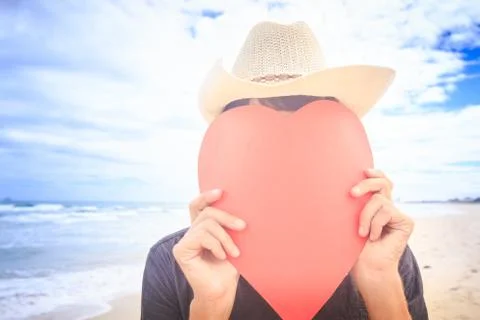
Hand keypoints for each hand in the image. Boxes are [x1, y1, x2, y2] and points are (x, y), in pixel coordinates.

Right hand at [172, 189, 244, 317]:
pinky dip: (216, 245)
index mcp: (201, 229)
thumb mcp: (232, 241)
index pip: (198, 205)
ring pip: (206, 224)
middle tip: (242, 227)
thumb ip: (228, 225)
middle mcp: (191, 232)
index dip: (206, 196)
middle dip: (226, 217)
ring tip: (234, 252)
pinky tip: (222, 256)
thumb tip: (241, 205)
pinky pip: (201, 236)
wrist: (222, 291)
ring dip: (224, 237)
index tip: (221, 192)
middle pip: (206, 212)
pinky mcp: (181, 250)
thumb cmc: (229, 268)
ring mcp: (184, 241)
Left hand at [350, 169, 413, 280]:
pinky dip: (375, 223)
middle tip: (352, 194)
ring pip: (379, 200)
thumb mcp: (350, 220)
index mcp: (375, 206)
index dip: (375, 174)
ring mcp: (397, 214)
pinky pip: (386, 211)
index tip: (363, 171)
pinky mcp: (406, 222)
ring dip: (365, 216)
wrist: (367, 268)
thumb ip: (355, 204)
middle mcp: (388, 207)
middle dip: (366, 184)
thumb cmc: (353, 248)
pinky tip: (374, 237)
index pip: (380, 182)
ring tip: (361, 233)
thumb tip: (344, 185)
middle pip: (383, 182)